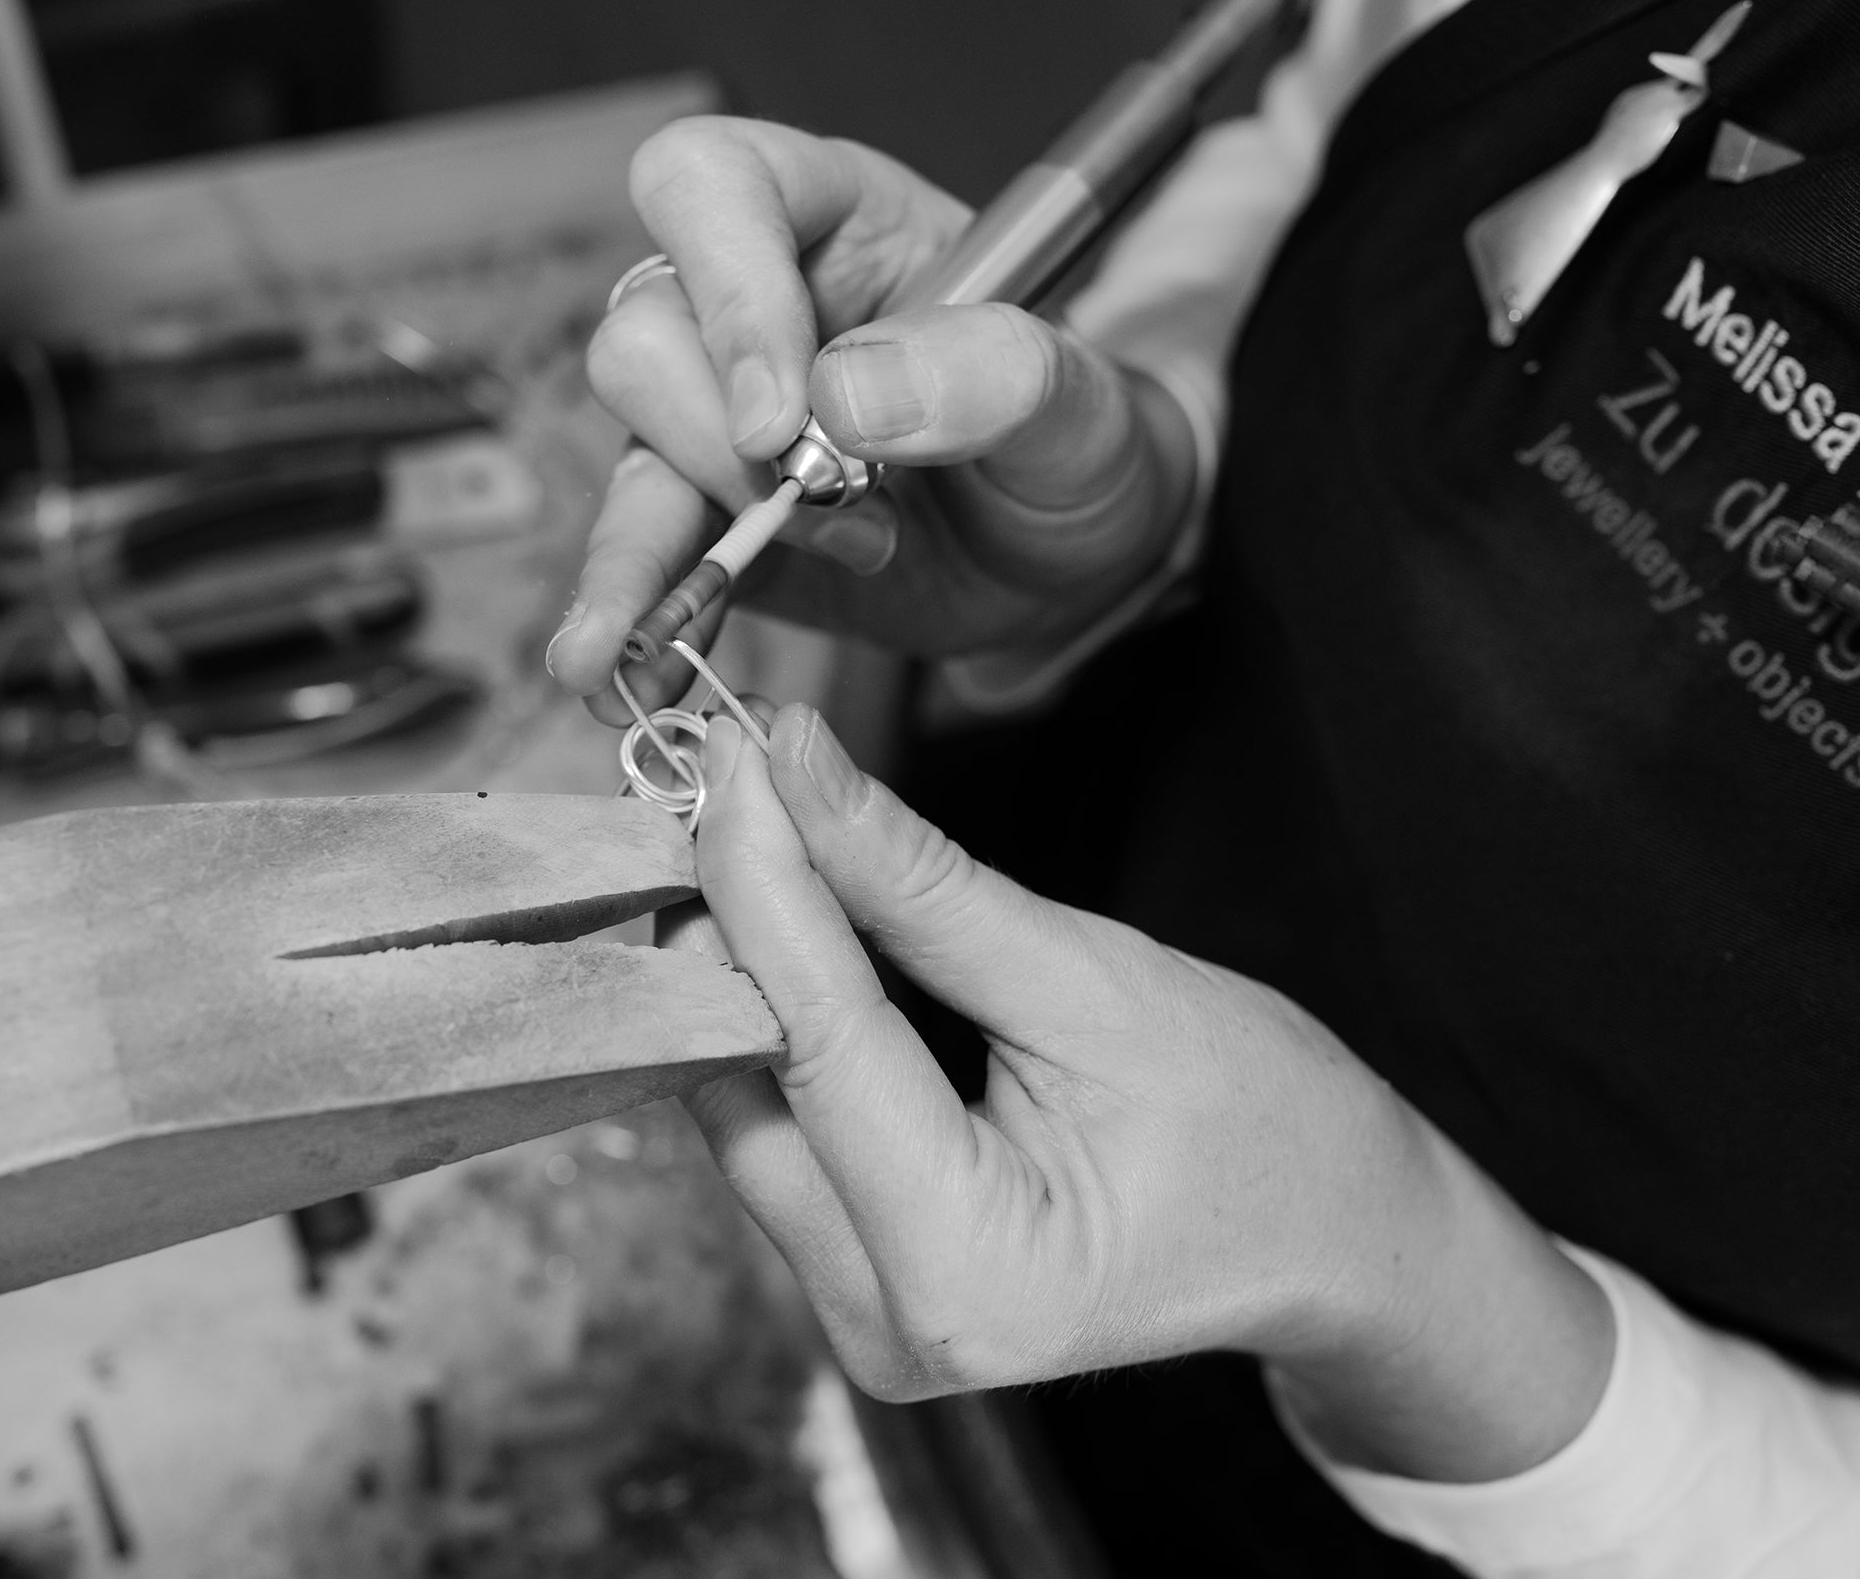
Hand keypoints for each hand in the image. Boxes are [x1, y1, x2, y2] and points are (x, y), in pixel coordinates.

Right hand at [546, 116, 1196, 722]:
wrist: (1076, 556)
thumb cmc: (1078, 440)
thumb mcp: (1083, 399)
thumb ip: (995, 372)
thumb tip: (842, 397)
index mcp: (833, 219)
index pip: (711, 184)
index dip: (725, 292)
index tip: (783, 417)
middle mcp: (747, 306)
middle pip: (646, 335)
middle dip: (722, 445)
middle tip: (847, 512)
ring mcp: (714, 418)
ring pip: (628, 454)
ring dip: (654, 550)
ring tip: (698, 620)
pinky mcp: (705, 522)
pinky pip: (641, 562)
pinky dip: (635, 621)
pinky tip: (642, 677)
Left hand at [680, 704, 1613, 1483]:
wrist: (1335, 1238)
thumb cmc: (1262, 1124)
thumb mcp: (1095, 981)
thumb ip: (922, 886)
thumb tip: (796, 769)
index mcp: (965, 1269)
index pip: (814, 1040)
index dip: (762, 879)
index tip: (737, 749)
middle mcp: (887, 1322)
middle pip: (751, 1083)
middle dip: (735, 918)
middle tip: (743, 770)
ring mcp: (861, 1318)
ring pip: (744, 1104)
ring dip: (744, 963)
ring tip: (768, 827)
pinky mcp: (856, 1281)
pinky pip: (779, 1128)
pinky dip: (780, 1018)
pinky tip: (793, 922)